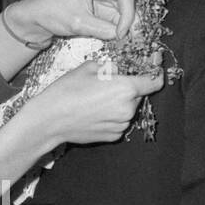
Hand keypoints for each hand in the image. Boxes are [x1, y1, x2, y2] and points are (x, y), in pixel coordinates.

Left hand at [5, 0, 135, 45]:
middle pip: (125, 2)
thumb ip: (103, 29)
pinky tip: (117, 40)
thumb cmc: (50, 12)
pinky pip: (113, 18)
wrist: (34, 18)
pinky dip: (116, 29)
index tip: (123, 33)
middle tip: (132, 40)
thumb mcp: (78, 23)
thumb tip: (122, 36)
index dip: (128, 15)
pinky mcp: (98, 7)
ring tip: (124, 42)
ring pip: (121, 12)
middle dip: (129, 22)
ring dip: (123, 27)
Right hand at [22, 59, 165, 149]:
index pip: (154, 81)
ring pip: (129, 109)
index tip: (152, 68)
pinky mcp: (113, 136)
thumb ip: (111, 67)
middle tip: (110, 83)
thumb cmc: (66, 92)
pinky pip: (120, 122)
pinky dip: (113, 116)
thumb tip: (120, 69)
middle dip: (129, 88)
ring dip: (120, 102)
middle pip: (139, 95)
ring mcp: (121, 125)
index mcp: (126, 88)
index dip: (156, 73)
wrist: (49, 120)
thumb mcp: (88, 68)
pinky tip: (95, 112)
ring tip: (97, 99)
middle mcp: (128, 109)